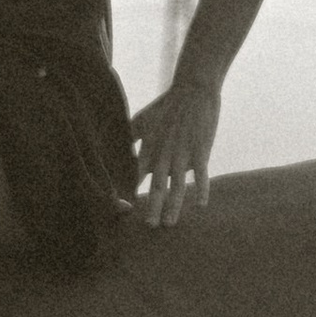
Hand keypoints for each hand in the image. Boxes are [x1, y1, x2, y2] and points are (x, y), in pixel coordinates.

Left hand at [129, 75, 219, 226]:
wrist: (192, 90)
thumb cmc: (165, 106)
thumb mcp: (140, 120)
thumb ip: (128, 138)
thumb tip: (113, 151)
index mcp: (148, 149)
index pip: (134, 176)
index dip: (128, 192)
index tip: (123, 210)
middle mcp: (163, 155)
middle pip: (155, 187)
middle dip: (151, 207)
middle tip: (148, 226)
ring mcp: (182, 154)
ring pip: (177, 186)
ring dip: (173, 206)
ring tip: (169, 223)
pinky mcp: (200, 150)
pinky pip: (201, 174)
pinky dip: (202, 190)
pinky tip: (202, 205)